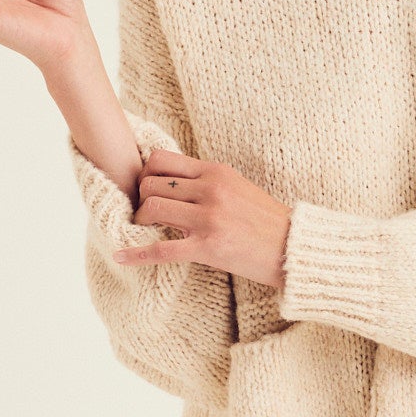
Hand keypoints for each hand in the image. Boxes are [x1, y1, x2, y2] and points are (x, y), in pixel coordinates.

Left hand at [116, 150, 293, 289]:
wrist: (294, 249)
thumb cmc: (266, 222)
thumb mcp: (237, 187)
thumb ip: (206, 181)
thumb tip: (172, 181)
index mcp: (216, 171)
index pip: (161, 159)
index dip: (145, 174)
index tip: (147, 190)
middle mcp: (210, 190)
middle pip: (150, 183)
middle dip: (140, 199)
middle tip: (144, 214)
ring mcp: (208, 218)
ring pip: (151, 209)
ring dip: (141, 221)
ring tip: (145, 231)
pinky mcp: (208, 247)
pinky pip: (161, 249)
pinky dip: (136, 254)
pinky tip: (121, 257)